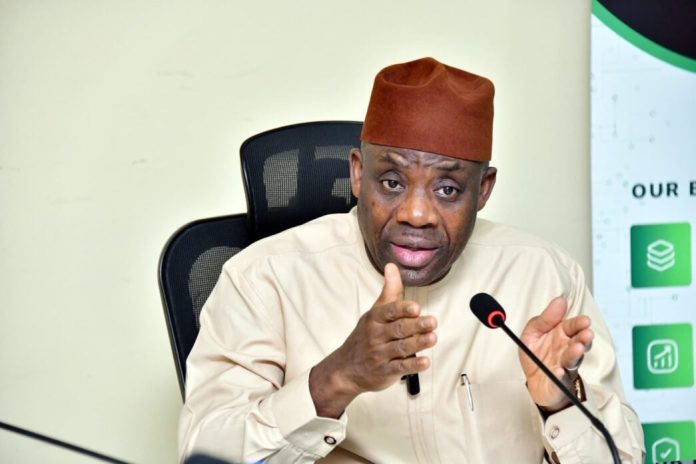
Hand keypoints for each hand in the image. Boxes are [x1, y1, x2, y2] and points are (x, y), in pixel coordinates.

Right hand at [309, 263, 437, 417]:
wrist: (345, 368)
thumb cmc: (365, 336)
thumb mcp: (375, 312)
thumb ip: (389, 291)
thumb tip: (391, 265)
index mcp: (374, 319)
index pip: (389, 312)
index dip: (402, 309)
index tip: (416, 307)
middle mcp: (376, 336)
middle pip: (398, 329)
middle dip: (415, 325)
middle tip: (432, 322)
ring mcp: (380, 355)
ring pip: (401, 348)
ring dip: (418, 343)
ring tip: (433, 338)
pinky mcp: (385, 372)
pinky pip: (400, 368)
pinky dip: (413, 365)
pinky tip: (425, 362)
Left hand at [519, 297, 593, 411]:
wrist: (534, 382)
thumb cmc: (537, 356)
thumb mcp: (533, 332)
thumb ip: (545, 318)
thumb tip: (559, 301)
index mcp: (561, 336)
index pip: (573, 327)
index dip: (579, 323)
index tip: (585, 320)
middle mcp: (566, 350)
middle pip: (578, 343)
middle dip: (583, 338)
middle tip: (587, 334)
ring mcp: (565, 366)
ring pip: (573, 360)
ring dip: (575, 354)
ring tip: (578, 348)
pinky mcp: (559, 382)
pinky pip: (560, 379)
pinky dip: (560, 375)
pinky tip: (558, 370)